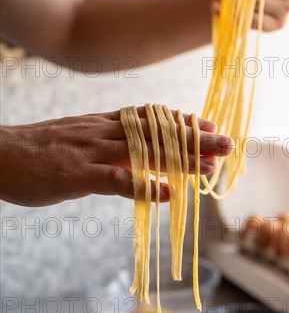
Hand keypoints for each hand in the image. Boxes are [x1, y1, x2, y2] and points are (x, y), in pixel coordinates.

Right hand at [0, 109, 233, 206]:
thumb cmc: (37, 152)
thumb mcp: (77, 141)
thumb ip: (106, 146)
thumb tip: (134, 157)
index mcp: (103, 125)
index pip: (151, 119)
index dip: (182, 124)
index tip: (208, 127)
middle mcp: (103, 132)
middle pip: (157, 132)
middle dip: (194, 139)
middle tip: (227, 143)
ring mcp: (91, 151)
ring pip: (145, 151)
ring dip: (181, 159)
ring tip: (211, 166)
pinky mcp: (76, 174)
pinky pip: (115, 179)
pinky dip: (143, 186)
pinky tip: (167, 193)